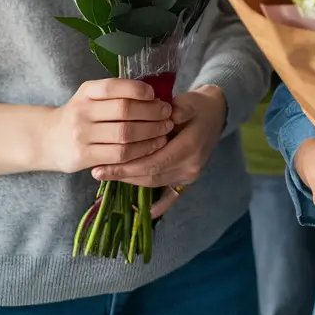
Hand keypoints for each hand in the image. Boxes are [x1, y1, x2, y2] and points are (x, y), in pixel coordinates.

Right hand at [44, 79, 173, 173]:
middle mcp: (82, 111)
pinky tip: (154, 145)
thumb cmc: (81, 115)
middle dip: (152, 112)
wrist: (47, 140)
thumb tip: (156, 96)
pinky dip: (142, 149)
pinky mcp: (83, 156)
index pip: (113, 86)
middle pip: (124, 111)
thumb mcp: (92, 97)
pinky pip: (120, 154)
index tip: (155, 95)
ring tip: (165, 129)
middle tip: (167, 113)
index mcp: (86, 92)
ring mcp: (81, 135)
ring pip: (125, 134)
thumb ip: (117, 94)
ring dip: (152, 132)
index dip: (138, 89)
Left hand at [89, 85, 227, 217]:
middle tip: (98, 172)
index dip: (127, 167)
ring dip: (131, 180)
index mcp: (191, 147)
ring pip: (154, 182)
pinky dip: (158, 205)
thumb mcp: (190, 101)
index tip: (102, 166)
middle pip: (151, 175)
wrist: (217, 114)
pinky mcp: (188, 179)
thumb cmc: (199, 106)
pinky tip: (145, 212)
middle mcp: (191, 166)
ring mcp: (191, 175)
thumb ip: (178, 108)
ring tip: (108, 176)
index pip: (154, 162)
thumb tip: (166, 115)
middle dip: (123, 175)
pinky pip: (170, 195)